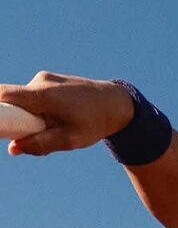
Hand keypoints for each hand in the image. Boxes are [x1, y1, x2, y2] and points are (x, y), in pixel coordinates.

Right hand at [0, 70, 133, 156]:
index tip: (0, 126)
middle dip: (15, 120)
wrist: (115, 104)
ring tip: (56, 129)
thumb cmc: (94, 123)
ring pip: (24, 100)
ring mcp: (44, 78)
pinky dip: (38, 111)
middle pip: (12, 100)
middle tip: (32, 135)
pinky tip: (58, 121)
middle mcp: (40, 81)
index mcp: (43, 95)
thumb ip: (40, 145)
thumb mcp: (69, 140)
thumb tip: (13, 149)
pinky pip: (33, 97)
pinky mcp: (48, 81)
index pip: (4, 95)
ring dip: (30, 117)